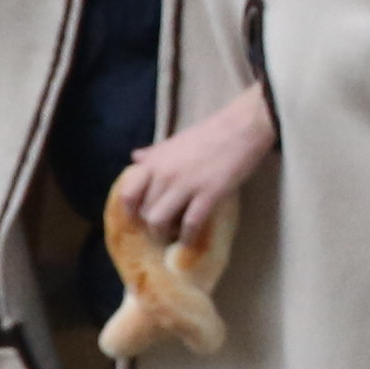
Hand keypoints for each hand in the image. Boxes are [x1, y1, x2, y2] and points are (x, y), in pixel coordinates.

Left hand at [122, 84, 275, 239]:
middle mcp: (164, 175)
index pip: (128, 194)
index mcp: (155, 162)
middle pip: (145, 213)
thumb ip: (154, 153)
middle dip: (151, 227)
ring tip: (173, 236)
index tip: (139, 220)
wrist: (241, 127)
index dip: (130, 212)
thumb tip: (135, 158)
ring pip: (159, 222)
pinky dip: (187, 237)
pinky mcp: (208, 194)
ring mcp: (186, 185)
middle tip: (162, 231)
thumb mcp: (175, 141)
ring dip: (164, 235)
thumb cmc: (209, 133)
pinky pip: (190, 224)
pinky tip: (190, 241)